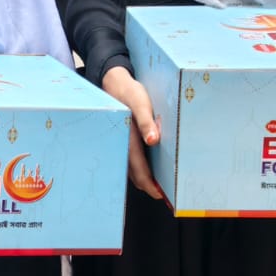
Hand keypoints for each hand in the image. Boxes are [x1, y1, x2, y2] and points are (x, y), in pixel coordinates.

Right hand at [101, 66, 164, 200]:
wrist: (112, 81)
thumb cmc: (128, 91)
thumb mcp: (140, 102)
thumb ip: (146, 122)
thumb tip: (153, 141)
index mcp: (127, 139)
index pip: (138, 170)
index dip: (149, 184)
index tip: (160, 194)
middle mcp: (121, 145)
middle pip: (134, 174)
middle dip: (148, 185)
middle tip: (162, 193)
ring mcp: (119, 143)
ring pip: (130, 168)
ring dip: (143, 178)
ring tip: (157, 184)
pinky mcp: (121, 139)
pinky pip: (129, 158)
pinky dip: (138, 167)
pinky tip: (148, 166)